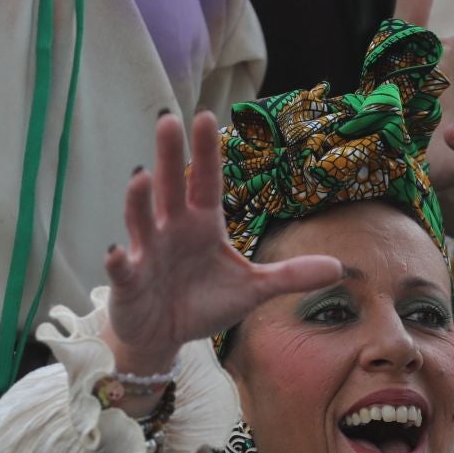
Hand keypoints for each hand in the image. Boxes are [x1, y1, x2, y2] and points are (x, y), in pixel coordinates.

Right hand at [104, 112, 342, 374]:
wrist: (164, 335)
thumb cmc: (204, 302)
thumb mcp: (252, 289)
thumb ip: (290, 275)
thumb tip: (339, 267)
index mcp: (202, 225)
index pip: (206, 182)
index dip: (207, 153)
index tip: (205, 117)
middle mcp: (172, 230)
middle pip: (171, 187)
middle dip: (169, 155)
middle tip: (168, 120)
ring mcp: (147, 252)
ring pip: (141, 220)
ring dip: (139, 200)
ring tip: (140, 176)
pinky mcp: (128, 282)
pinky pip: (122, 268)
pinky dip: (117, 260)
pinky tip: (114, 251)